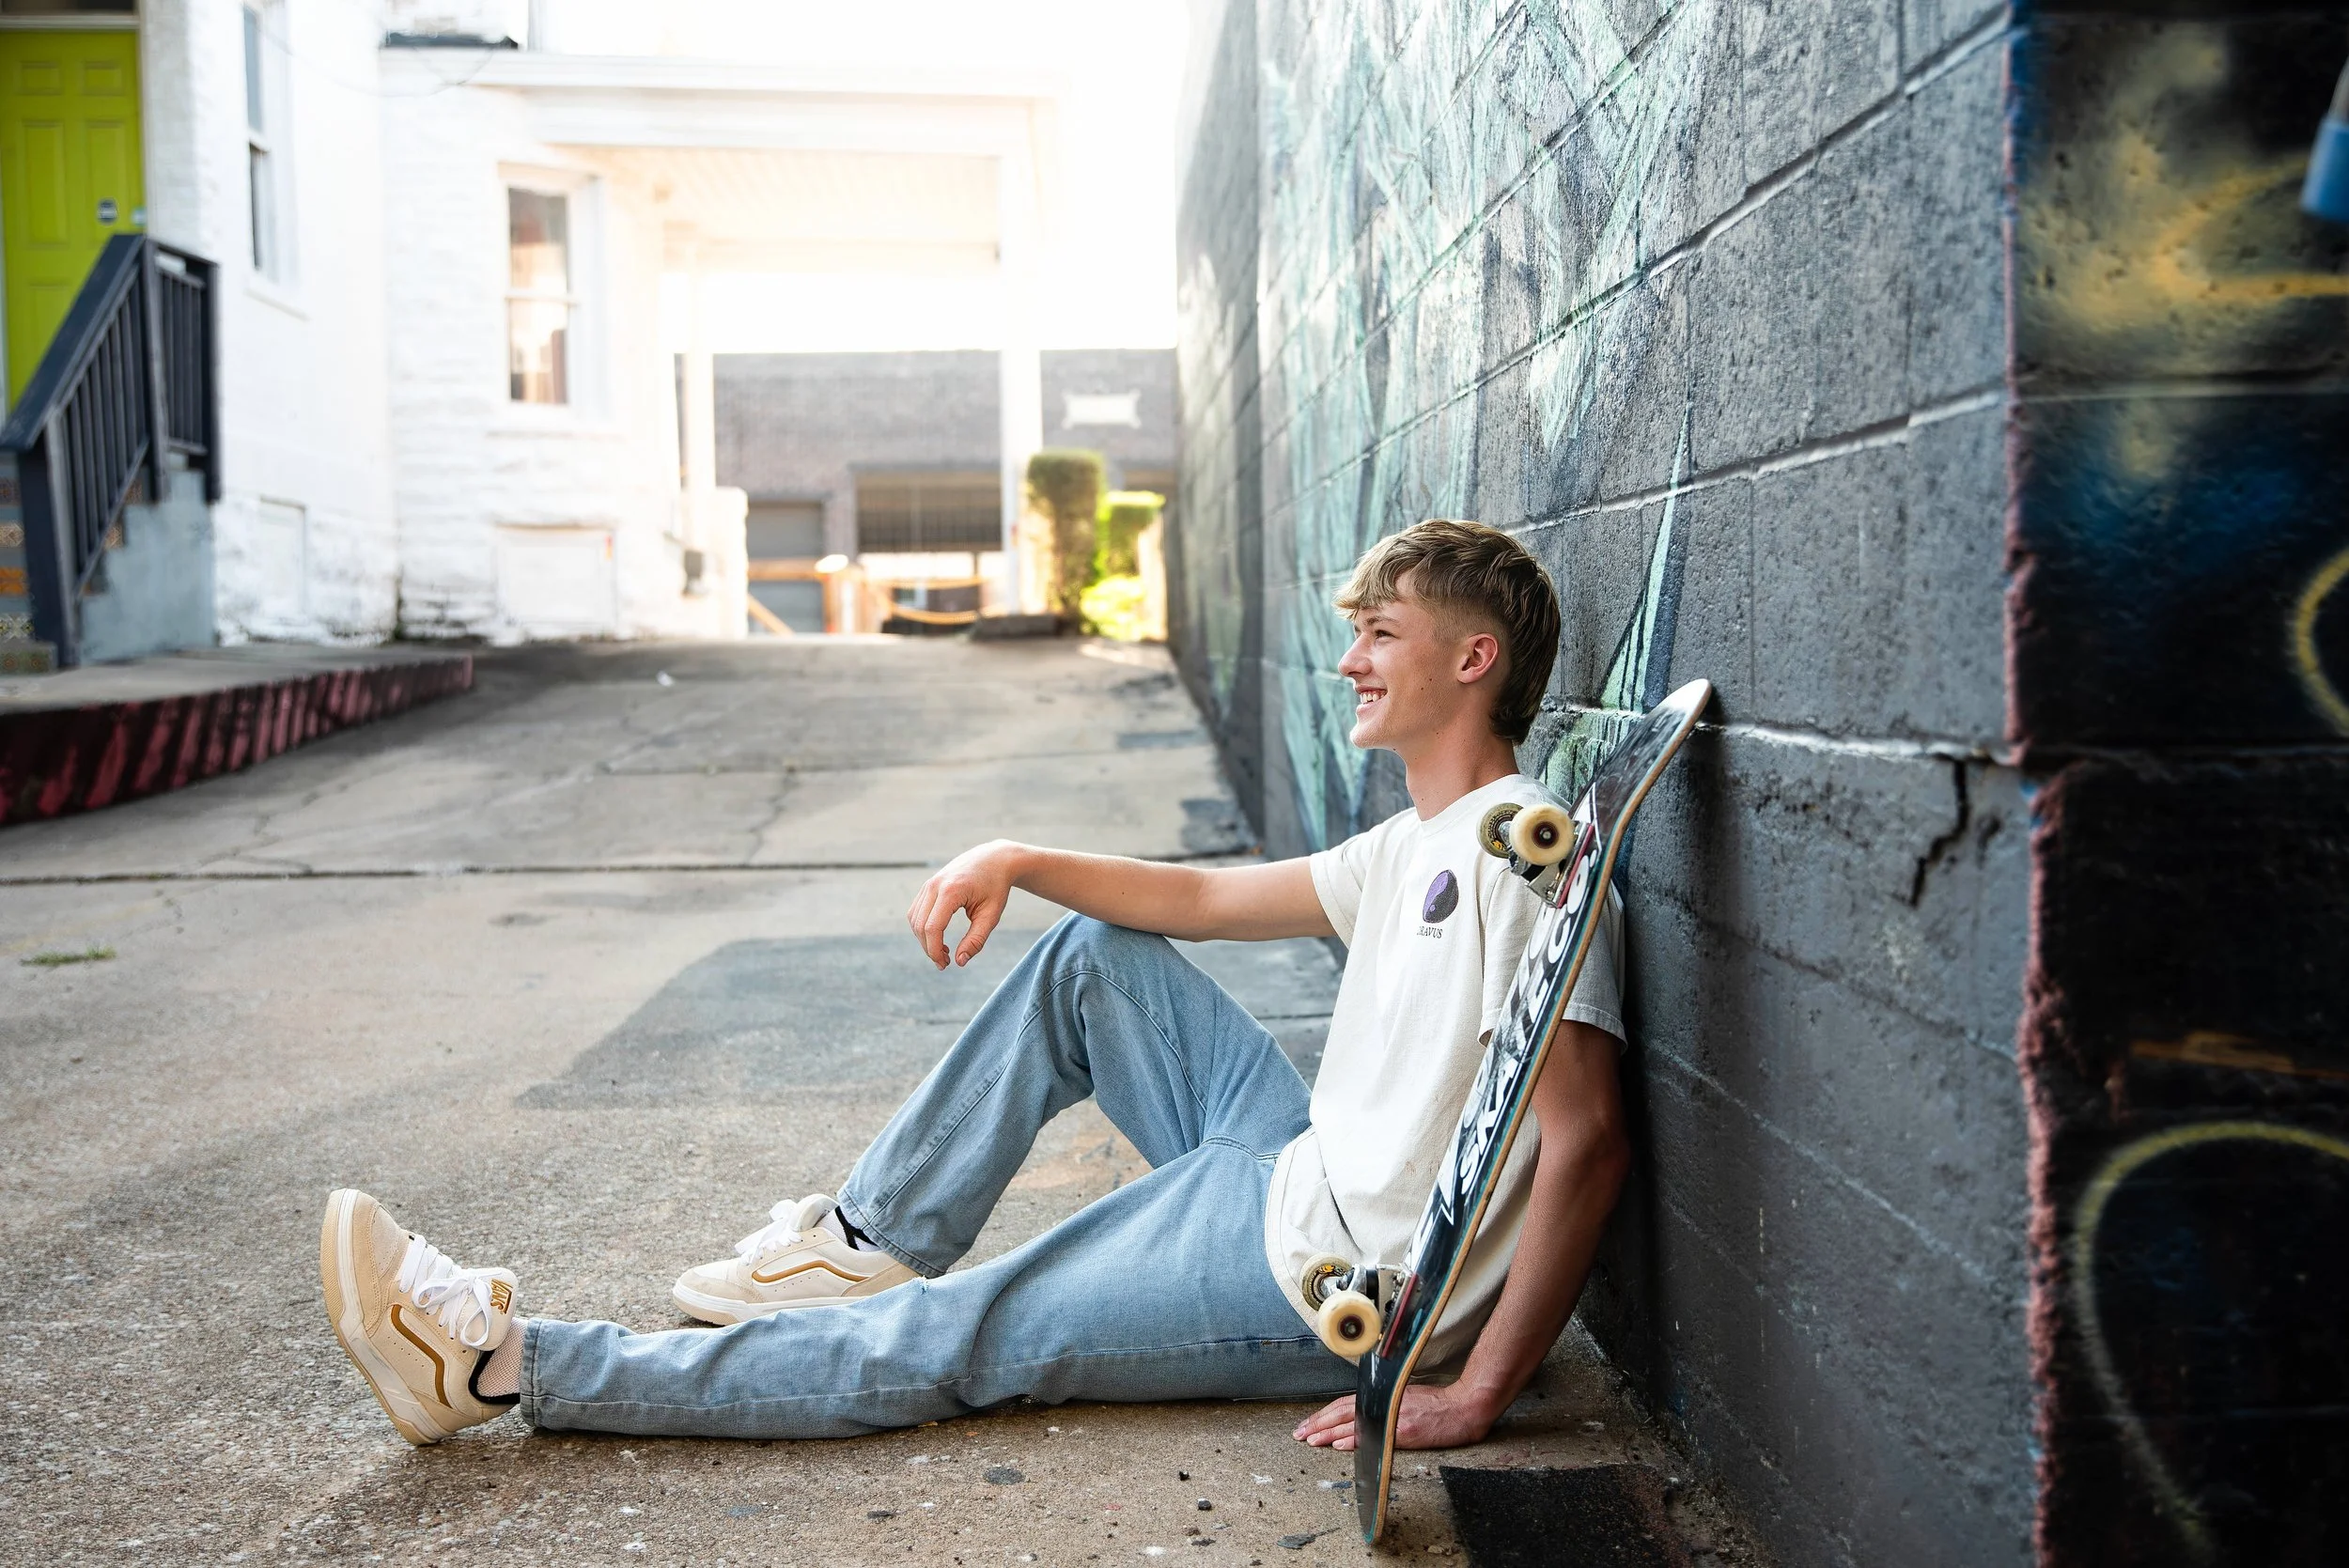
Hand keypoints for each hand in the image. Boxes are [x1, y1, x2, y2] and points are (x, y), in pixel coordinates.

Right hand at [907, 840, 1025, 968]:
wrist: (994, 859)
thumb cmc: (996, 887)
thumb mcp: (991, 915)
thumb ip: (976, 940)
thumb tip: (959, 962)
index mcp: (952, 891)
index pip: (933, 928)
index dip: (935, 950)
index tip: (946, 964)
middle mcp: (935, 885)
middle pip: (920, 925)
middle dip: (929, 948)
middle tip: (945, 963)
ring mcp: (929, 883)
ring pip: (914, 919)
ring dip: (924, 939)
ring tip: (944, 951)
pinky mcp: (928, 885)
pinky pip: (916, 911)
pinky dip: (923, 927)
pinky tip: (938, 937)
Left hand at [1291, 1383, 1498, 1452]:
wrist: (1462, 1408)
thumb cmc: (1435, 1403)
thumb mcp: (1402, 1396)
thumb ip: (1379, 1403)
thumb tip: (1357, 1416)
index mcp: (1380, 1395)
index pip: (1343, 1404)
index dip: (1324, 1414)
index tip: (1308, 1423)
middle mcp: (1382, 1403)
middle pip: (1342, 1413)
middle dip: (1318, 1424)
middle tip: (1299, 1433)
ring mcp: (1392, 1418)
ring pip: (1352, 1425)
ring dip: (1328, 1433)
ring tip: (1311, 1440)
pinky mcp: (1403, 1433)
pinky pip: (1372, 1437)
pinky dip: (1353, 1440)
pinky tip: (1338, 1445)